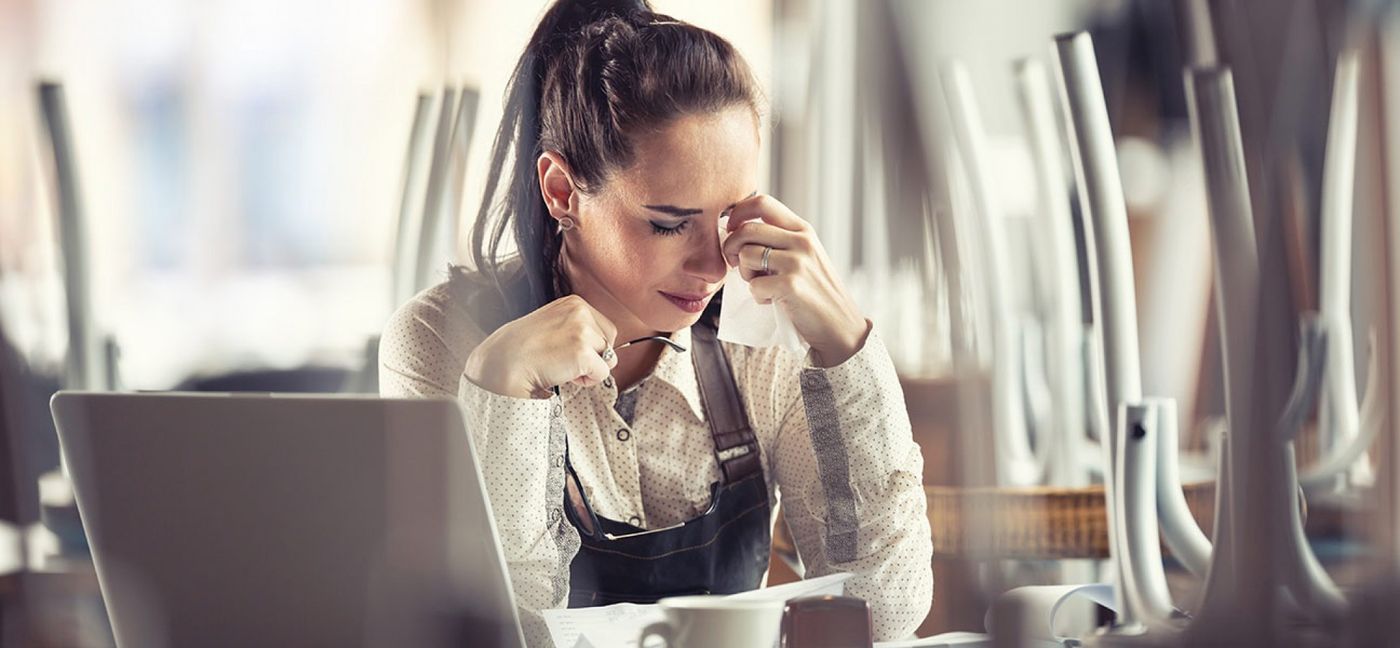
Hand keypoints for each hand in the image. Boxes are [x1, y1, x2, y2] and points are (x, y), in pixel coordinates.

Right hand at [465, 295, 618, 398]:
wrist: (504, 362)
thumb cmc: (524, 349)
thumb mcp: (554, 324)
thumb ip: (578, 329)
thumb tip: (608, 352)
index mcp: (574, 303)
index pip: (605, 328)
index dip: (591, 346)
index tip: (566, 350)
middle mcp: (580, 312)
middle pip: (609, 342)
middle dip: (593, 357)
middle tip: (564, 361)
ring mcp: (582, 331)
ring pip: (607, 359)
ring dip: (589, 369)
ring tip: (562, 367)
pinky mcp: (582, 352)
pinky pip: (602, 374)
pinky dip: (587, 381)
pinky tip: (565, 375)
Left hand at [720, 194, 870, 366]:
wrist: (840, 326)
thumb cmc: (816, 293)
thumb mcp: (805, 256)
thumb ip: (779, 240)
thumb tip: (735, 231)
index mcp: (803, 230)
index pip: (762, 202)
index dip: (738, 213)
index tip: (732, 229)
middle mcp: (801, 241)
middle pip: (746, 229)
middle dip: (731, 248)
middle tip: (737, 265)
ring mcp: (797, 262)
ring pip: (746, 256)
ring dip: (746, 275)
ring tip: (763, 285)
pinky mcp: (791, 285)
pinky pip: (753, 285)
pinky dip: (757, 297)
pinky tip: (773, 301)